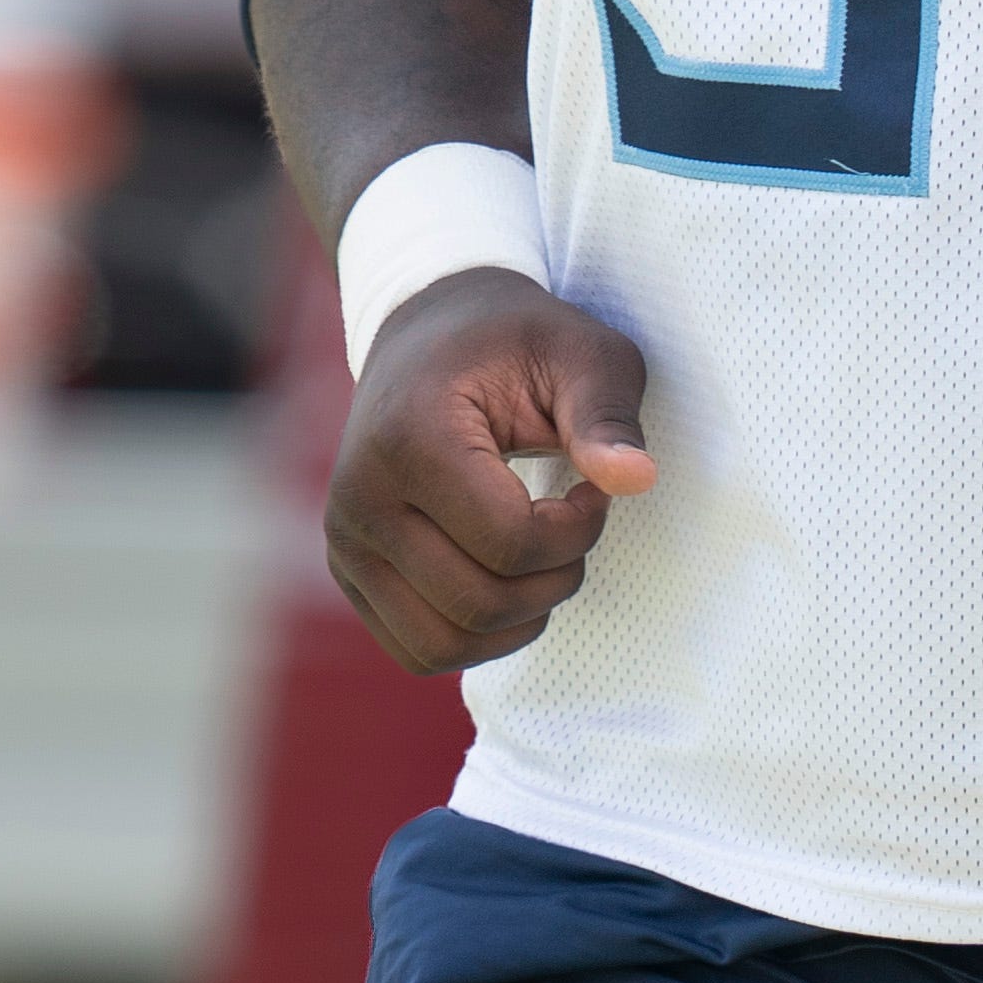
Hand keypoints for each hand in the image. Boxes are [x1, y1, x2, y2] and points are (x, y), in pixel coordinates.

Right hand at [324, 267, 658, 673]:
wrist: (429, 332)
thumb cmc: (515, 341)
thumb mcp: (582, 353)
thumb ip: (608, 416)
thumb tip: (637, 479)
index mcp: (409, 438)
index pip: (509, 543)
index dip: (576, 532)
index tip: (592, 488)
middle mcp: (359, 498)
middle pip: (478, 603)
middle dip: (553, 580)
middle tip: (573, 525)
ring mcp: (345, 542)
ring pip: (443, 645)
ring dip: (517, 619)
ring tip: (541, 557)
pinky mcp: (349, 571)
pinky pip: (419, 650)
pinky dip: (478, 637)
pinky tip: (506, 578)